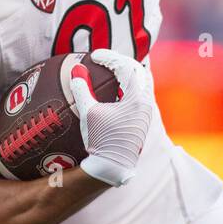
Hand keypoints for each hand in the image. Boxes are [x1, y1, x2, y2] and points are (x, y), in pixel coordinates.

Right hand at [71, 49, 153, 186]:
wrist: (113, 167)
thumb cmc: (101, 140)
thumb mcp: (88, 113)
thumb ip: (82, 89)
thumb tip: (76, 70)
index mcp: (136, 99)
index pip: (126, 67)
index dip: (109, 57)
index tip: (94, 55)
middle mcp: (146, 104)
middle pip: (139, 71)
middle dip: (121, 61)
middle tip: (104, 59)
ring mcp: (146, 112)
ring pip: (143, 83)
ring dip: (128, 73)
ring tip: (111, 70)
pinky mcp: (143, 120)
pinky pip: (141, 94)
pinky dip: (129, 86)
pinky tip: (115, 88)